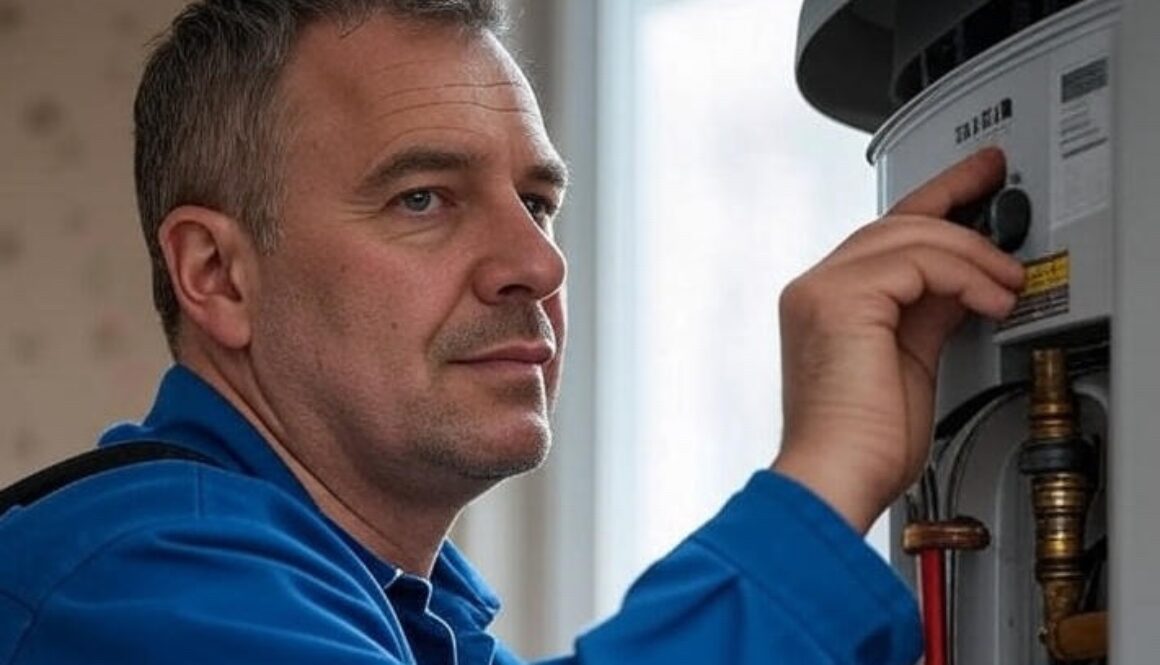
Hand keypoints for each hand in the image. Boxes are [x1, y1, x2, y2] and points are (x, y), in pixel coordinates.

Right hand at [771, 148, 1024, 532]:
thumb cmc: (864, 444)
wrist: (837, 478)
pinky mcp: (839, 299)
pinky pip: (916, 261)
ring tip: (1010, 282)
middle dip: (959, 205)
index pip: (884, 236)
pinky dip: (964, 275)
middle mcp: (816, 288)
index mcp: (827, 304)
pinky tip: (991, 299)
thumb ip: (929, 313)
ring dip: (973, 252)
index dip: (935, 203)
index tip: (975, 183)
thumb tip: (964, 282)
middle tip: (1005, 202)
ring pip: (909, 234)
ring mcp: (821, 289)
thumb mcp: (911, 361)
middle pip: (896, 222)